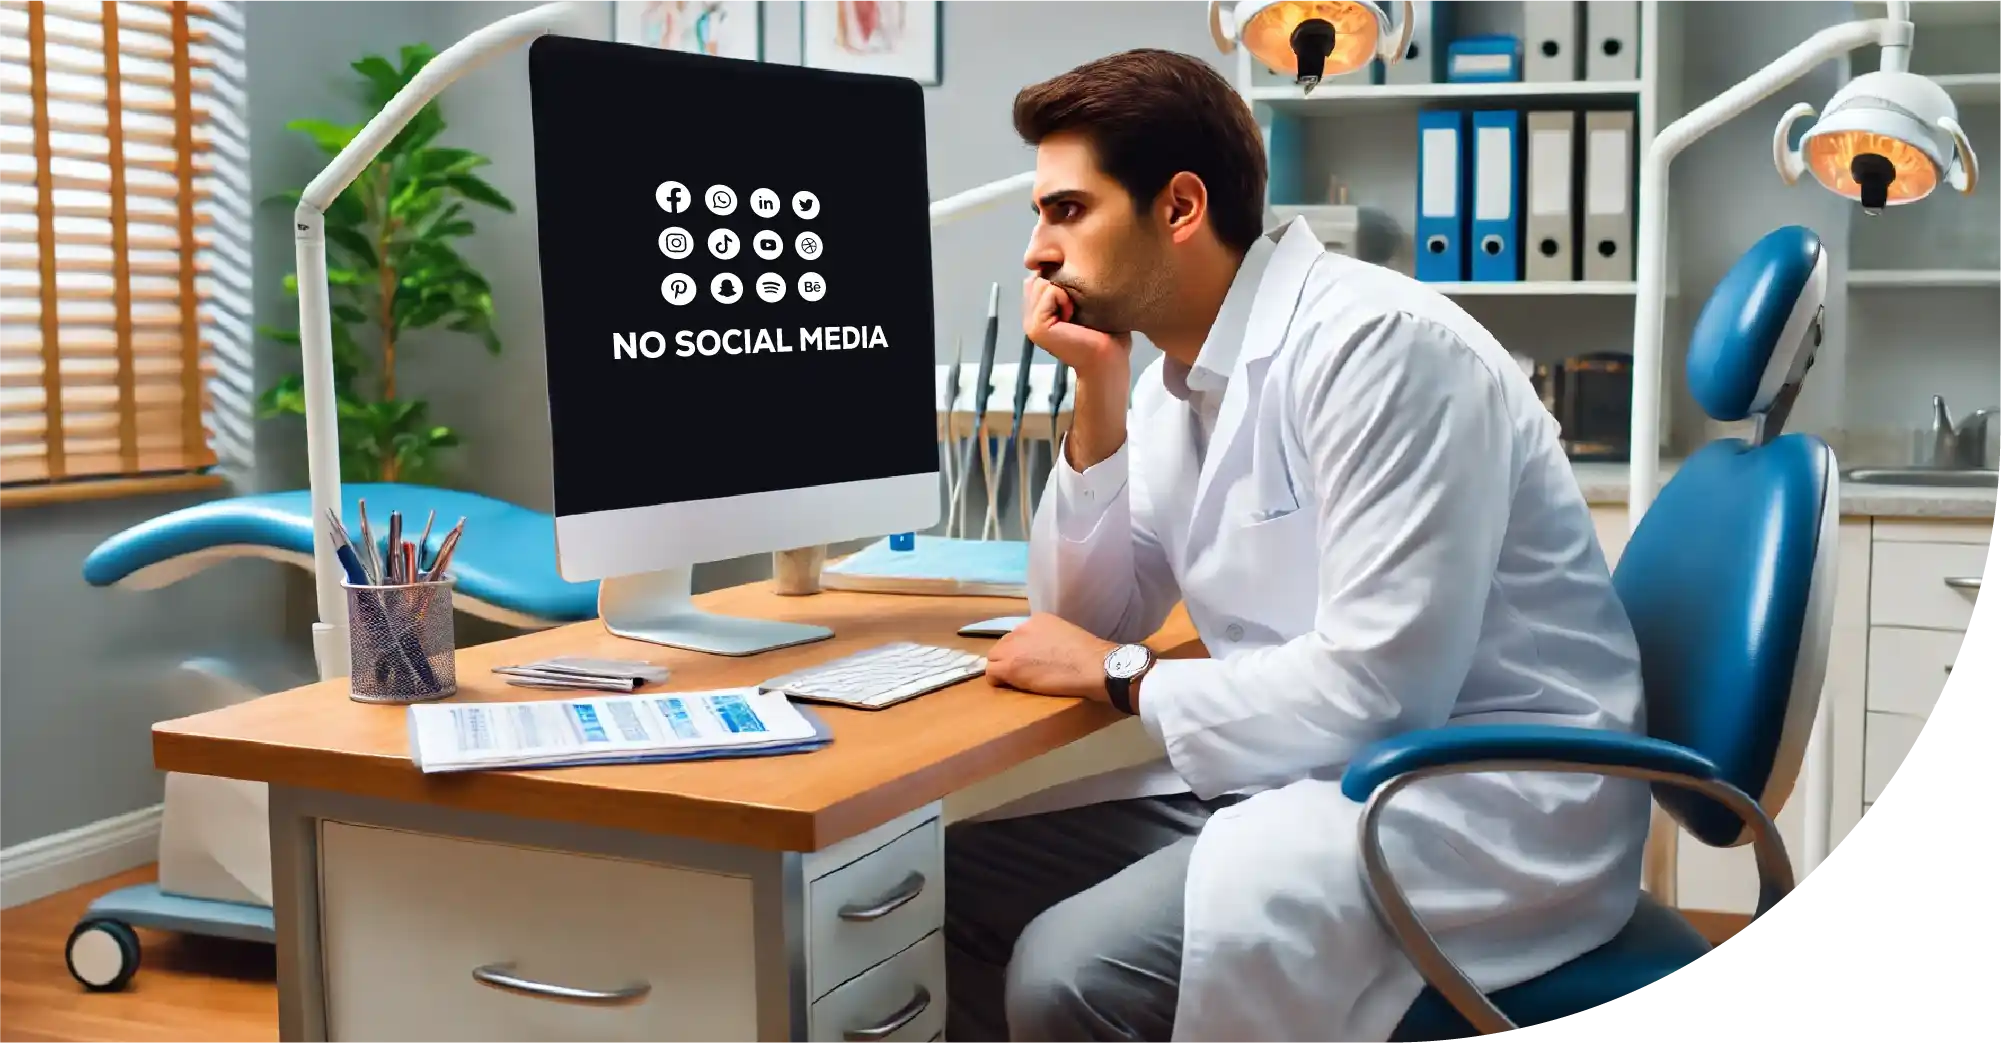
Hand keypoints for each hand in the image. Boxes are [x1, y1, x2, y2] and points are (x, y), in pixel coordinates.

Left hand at [985, 612, 1116, 701]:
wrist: (1093, 666)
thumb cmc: (1089, 655)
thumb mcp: (1065, 635)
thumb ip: (1048, 639)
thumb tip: (1043, 651)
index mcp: (1037, 620)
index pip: (1018, 635)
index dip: (1022, 650)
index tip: (1031, 661)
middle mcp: (1022, 628)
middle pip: (1003, 645)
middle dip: (1010, 658)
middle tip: (1023, 672)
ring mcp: (1014, 646)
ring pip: (994, 657)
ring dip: (1003, 668)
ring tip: (1018, 680)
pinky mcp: (1010, 665)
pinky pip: (992, 672)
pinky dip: (998, 680)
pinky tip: (1010, 686)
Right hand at [1023, 275, 1129, 376]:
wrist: (1109, 360)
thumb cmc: (1107, 332)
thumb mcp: (1087, 299)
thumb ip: (1071, 282)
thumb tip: (1066, 260)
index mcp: (1040, 309)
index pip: (1042, 273)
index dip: (1063, 277)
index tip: (1080, 300)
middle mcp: (1031, 314)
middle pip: (1040, 273)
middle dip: (1063, 283)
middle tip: (1078, 309)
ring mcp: (1030, 322)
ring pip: (1043, 279)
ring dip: (1066, 291)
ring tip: (1076, 313)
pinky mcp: (1035, 327)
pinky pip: (1048, 291)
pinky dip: (1065, 299)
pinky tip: (1073, 316)